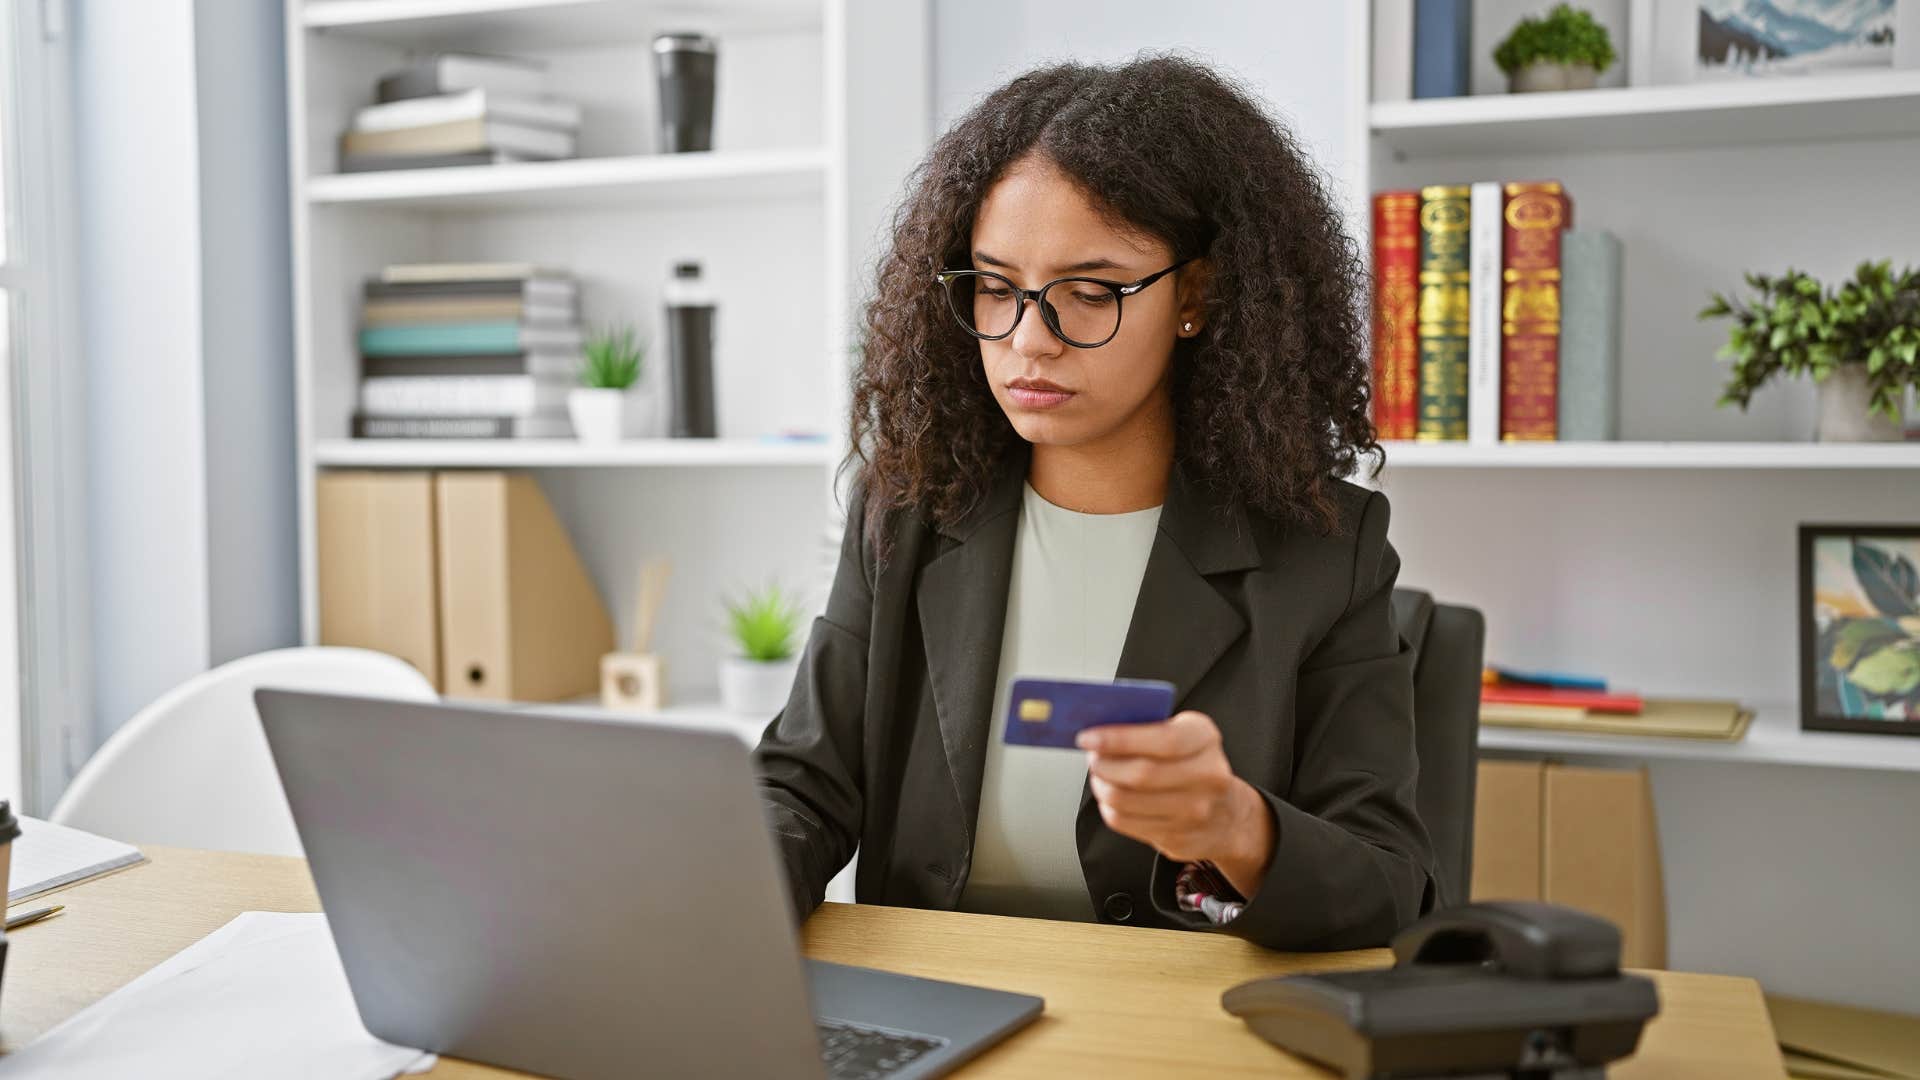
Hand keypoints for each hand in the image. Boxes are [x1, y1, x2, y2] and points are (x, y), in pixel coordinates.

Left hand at [1078, 710, 1274, 898]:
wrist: (1228, 815)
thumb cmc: (1195, 766)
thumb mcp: (1184, 734)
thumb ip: (1149, 728)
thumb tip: (1100, 728)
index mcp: (1206, 739)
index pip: (1163, 739)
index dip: (1120, 738)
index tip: (1088, 737)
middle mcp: (1207, 776)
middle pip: (1142, 773)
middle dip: (1105, 764)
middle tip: (1092, 758)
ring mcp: (1195, 812)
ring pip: (1127, 801)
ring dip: (1102, 787)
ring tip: (1099, 777)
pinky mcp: (1178, 838)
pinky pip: (1126, 822)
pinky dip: (1109, 808)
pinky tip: (1110, 799)